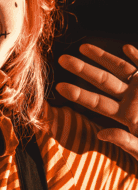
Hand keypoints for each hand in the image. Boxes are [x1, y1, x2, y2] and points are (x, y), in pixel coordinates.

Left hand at [55, 44, 137, 160]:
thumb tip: (101, 134)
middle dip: (82, 69)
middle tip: (62, 59)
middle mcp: (131, 100)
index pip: (96, 103)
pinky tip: (125, 48)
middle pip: (102, 81)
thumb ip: (124, 142)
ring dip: (103, 57)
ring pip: (120, 70)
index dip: (78, 94)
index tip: (59, 87)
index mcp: (124, 117)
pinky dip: (137, 57)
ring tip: (83, 47)